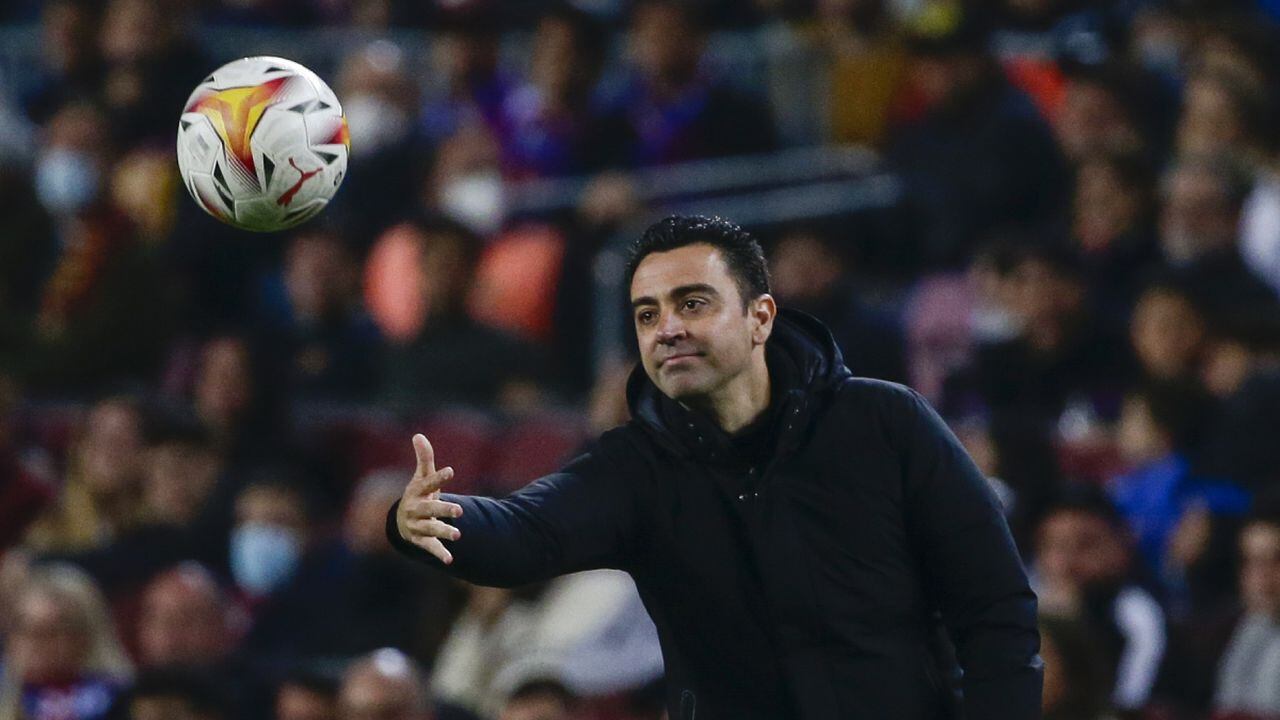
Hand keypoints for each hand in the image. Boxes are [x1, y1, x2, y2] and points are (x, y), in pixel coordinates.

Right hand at [396, 434, 463, 563]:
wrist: (402, 522)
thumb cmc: (418, 495)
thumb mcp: (421, 477)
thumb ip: (424, 458)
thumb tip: (418, 435)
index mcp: (417, 492)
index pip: (428, 484)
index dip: (438, 478)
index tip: (451, 471)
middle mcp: (415, 509)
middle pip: (429, 510)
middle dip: (443, 510)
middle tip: (460, 510)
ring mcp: (417, 526)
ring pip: (430, 529)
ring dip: (443, 531)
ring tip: (458, 534)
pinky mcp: (421, 540)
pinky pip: (430, 547)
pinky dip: (439, 553)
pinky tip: (450, 559)